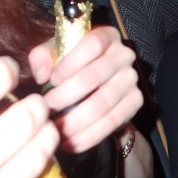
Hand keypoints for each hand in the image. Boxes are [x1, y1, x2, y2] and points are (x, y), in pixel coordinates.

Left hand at [29, 25, 142, 152]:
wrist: (96, 83)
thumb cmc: (70, 63)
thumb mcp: (53, 53)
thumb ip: (42, 57)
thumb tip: (43, 74)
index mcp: (106, 35)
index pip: (93, 44)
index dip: (71, 63)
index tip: (51, 80)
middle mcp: (124, 54)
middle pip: (95, 76)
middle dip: (66, 96)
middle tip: (46, 110)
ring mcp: (132, 79)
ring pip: (102, 103)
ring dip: (75, 119)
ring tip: (55, 128)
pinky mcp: (135, 102)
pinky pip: (112, 122)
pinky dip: (90, 135)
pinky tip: (71, 142)